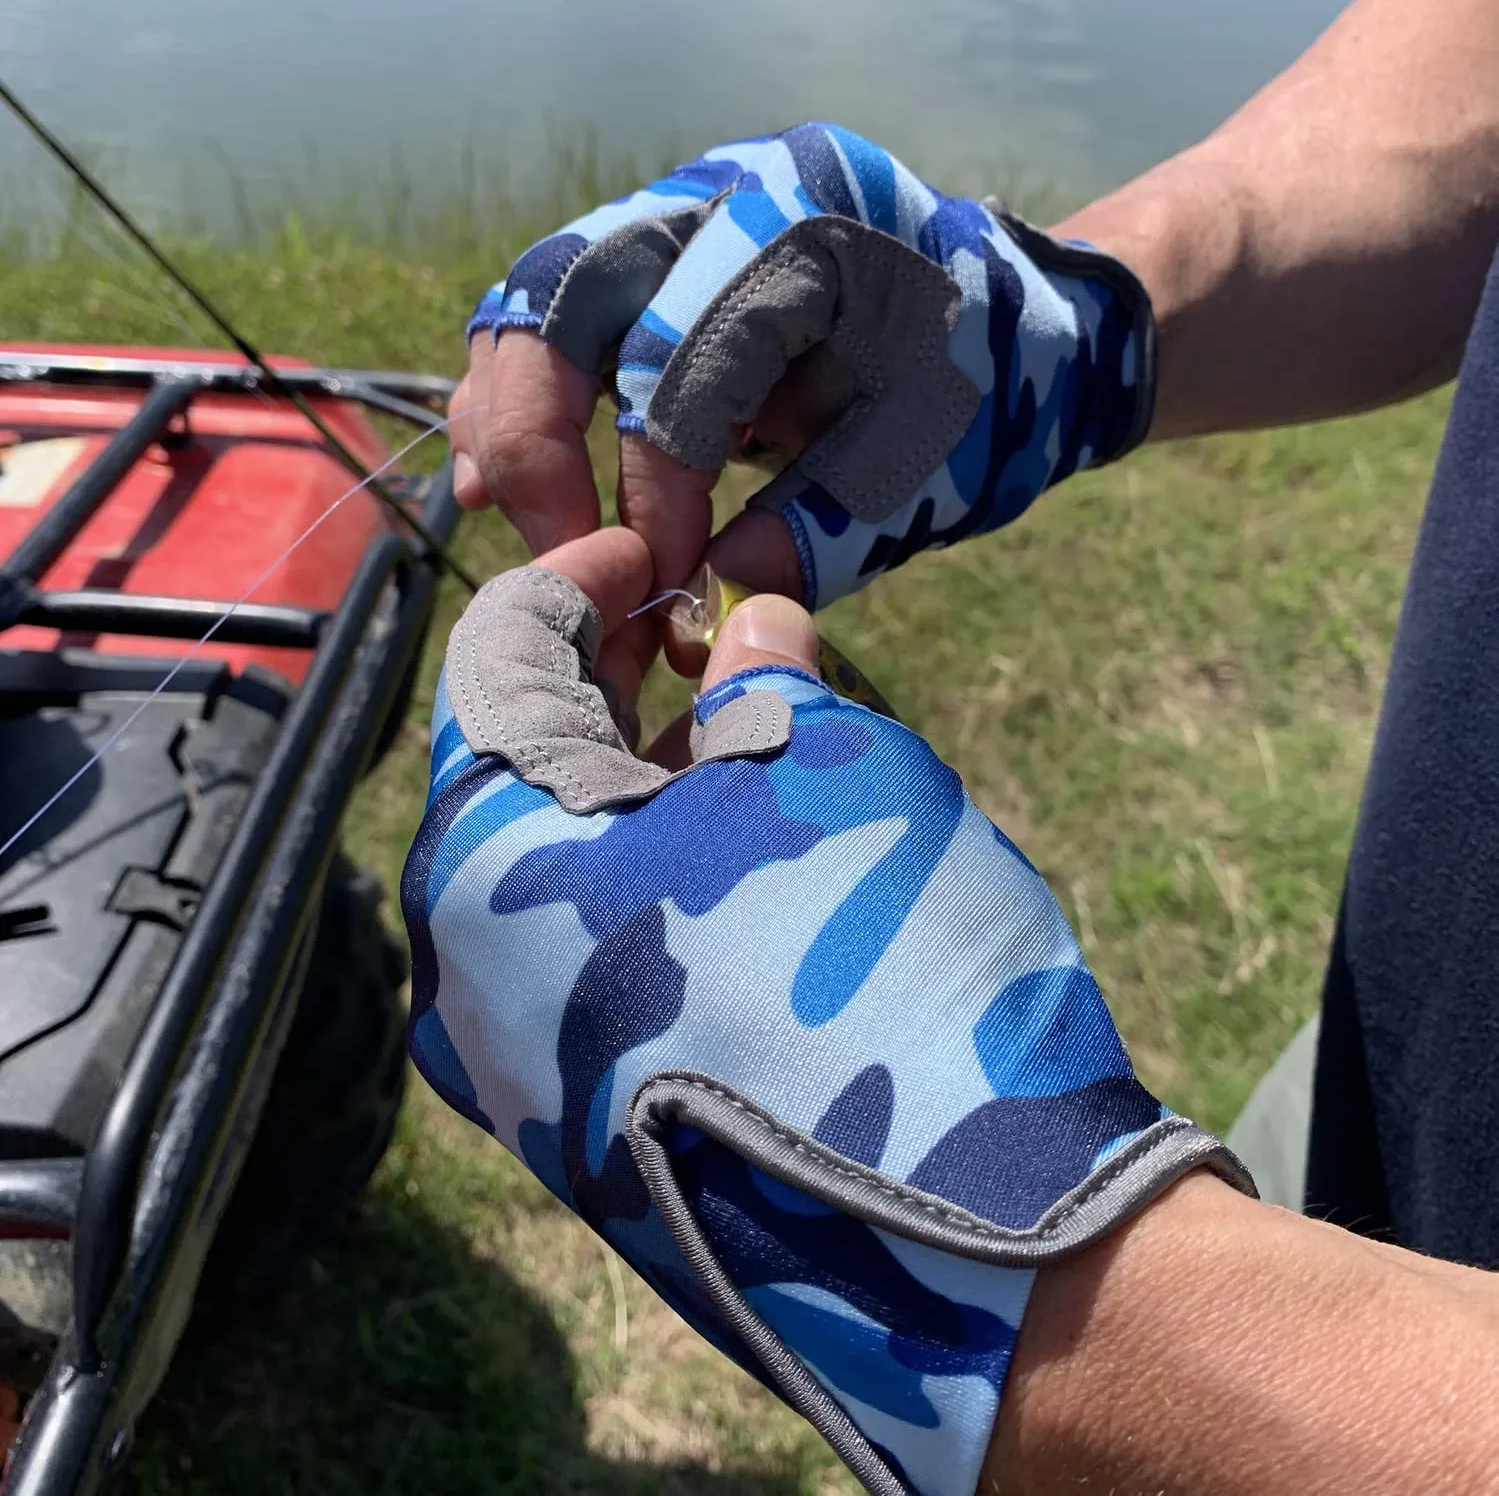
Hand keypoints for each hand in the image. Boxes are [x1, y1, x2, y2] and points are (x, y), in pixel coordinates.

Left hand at [403, 532, 1245, 1495]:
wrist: (960, 1242)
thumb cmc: (881, 962)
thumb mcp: (829, 771)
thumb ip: (764, 678)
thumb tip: (752, 629)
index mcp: (486, 857)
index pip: (496, 660)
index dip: (580, 580)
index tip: (656, 552)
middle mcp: (463, 966)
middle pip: (515, 770)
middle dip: (608, 684)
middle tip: (701, 633)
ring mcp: (516, 1060)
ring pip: (550, 872)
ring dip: (633, 784)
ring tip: (737, 731)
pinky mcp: (579, 1122)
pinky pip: (580, 959)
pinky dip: (645, 883)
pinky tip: (737, 853)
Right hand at [452, 122, 1155, 614]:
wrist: (1014, 331)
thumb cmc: (985, 392)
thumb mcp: (927, 469)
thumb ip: (822, 531)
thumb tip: (707, 601)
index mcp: (811, 221)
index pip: (687, 357)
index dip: (659, 485)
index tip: (663, 587)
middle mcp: (725, 194)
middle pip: (571, 294)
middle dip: (542, 439)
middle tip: (561, 561)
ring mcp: (680, 219)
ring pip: (539, 300)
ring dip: (513, 421)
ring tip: (519, 526)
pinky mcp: (655, 267)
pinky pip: (553, 322)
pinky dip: (520, 403)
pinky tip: (502, 486)